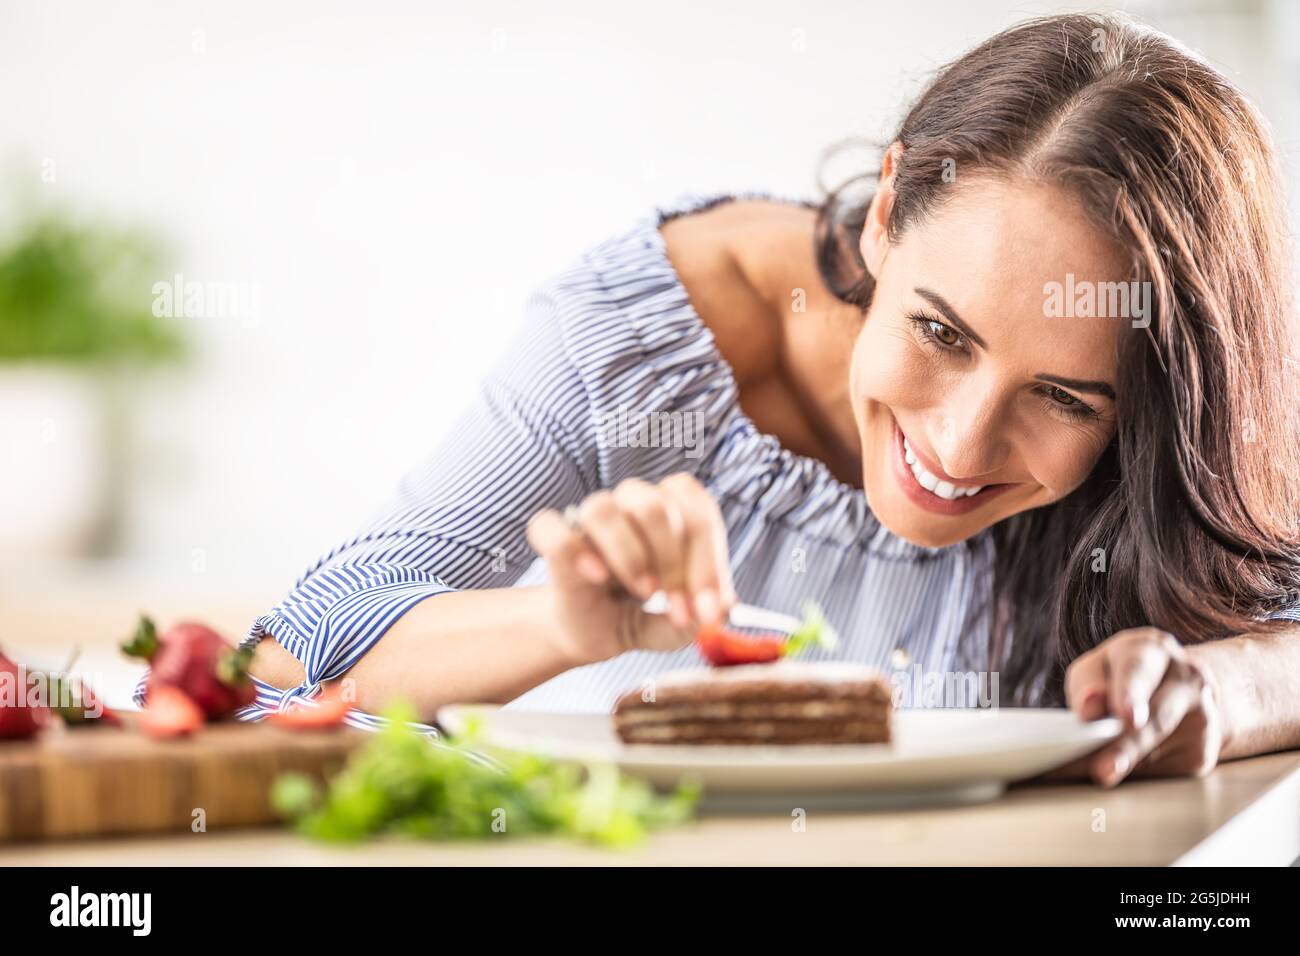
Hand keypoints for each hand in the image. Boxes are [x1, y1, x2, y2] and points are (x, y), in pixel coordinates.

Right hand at [526, 474, 735, 665]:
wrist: (586, 631)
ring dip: (627, 554)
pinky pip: (548, 527)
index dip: (709, 562)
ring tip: (642, 592)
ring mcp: (587, 519)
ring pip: (602, 508)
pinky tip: (594, 576)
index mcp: (670, 512)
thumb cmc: (635, 614)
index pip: (696, 512)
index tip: (710, 610)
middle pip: (654, 505)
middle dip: (673, 562)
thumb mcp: (671, 628)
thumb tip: (719, 610)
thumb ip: (694, 620)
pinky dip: (570, 548)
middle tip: (677, 608)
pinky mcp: (553, 540)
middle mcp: (630, 504)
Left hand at [1044, 627, 1223, 787]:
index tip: (1113, 714)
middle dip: (1129, 741)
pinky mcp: (1201, 753)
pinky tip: (1114, 775)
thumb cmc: (1122, 677)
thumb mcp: (1099, 667)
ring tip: (1102, 776)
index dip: (1127, 691)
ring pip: (1159, 750)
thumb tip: (1087, 711)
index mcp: (1153, 649)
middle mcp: (1186, 678)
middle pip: (1156, 715)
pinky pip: (1164, 769)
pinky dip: (1134, 775)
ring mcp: (1201, 716)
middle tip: (1105, 766)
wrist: (1181, 690)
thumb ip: (1089, 684)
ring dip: (1128, 764)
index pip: (1138, 667)